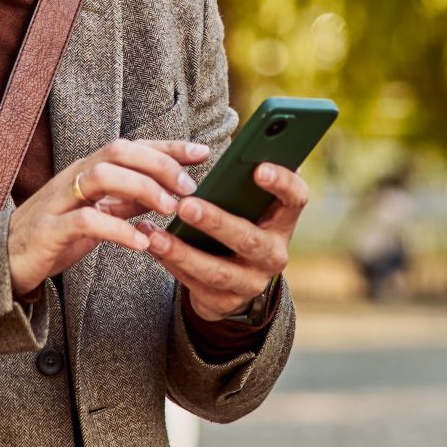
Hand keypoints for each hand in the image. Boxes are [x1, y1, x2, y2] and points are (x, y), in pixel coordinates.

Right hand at [9, 138, 211, 298]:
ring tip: (169, 210)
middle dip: (158, 164)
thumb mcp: (99, 214)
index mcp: (87, 170)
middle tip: (188, 187)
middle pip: (118, 151)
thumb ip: (129, 202)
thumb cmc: (55, 235)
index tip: (204, 151)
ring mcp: (59, 201)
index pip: (132, 146)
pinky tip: (142, 243)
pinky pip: (86, 221)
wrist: (4, 261)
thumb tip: (170, 192)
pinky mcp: (49, 230)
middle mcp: (74, 177)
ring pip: (102, 176)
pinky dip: (118, 229)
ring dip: (142, 189)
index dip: (168, 146)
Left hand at [148, 162, 309, 321]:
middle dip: (216, 222)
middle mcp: (274, 254)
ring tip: (155, 233)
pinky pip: (195, 284)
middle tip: (186, 205)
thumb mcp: (245, 203)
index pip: (296, 199)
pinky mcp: (225, 302)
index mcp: (283, 221)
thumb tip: (246, 144)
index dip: (282, 183)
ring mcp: (251, 282)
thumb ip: (243, 179)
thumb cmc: (237, 222)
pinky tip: (151, 244)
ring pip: (216, 270)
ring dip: (182, 251)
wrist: (233, 279)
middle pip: (249, 239)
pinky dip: (171, 263)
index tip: (259, 167)